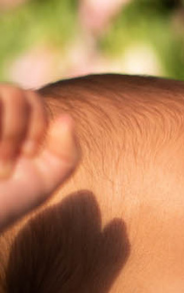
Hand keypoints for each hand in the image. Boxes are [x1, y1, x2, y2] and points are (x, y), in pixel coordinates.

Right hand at [0, 84, 79, 233]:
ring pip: (3, 96)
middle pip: (14, 94)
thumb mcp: (45, 180)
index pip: (33, 99)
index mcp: (13, 121)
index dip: (38, 127)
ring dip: (7, 134)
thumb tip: (67, 118)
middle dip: (18, 131)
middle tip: (11, 163)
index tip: (30, 156)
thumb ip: (67, 153)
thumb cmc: (8, 199)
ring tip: (0, 167)